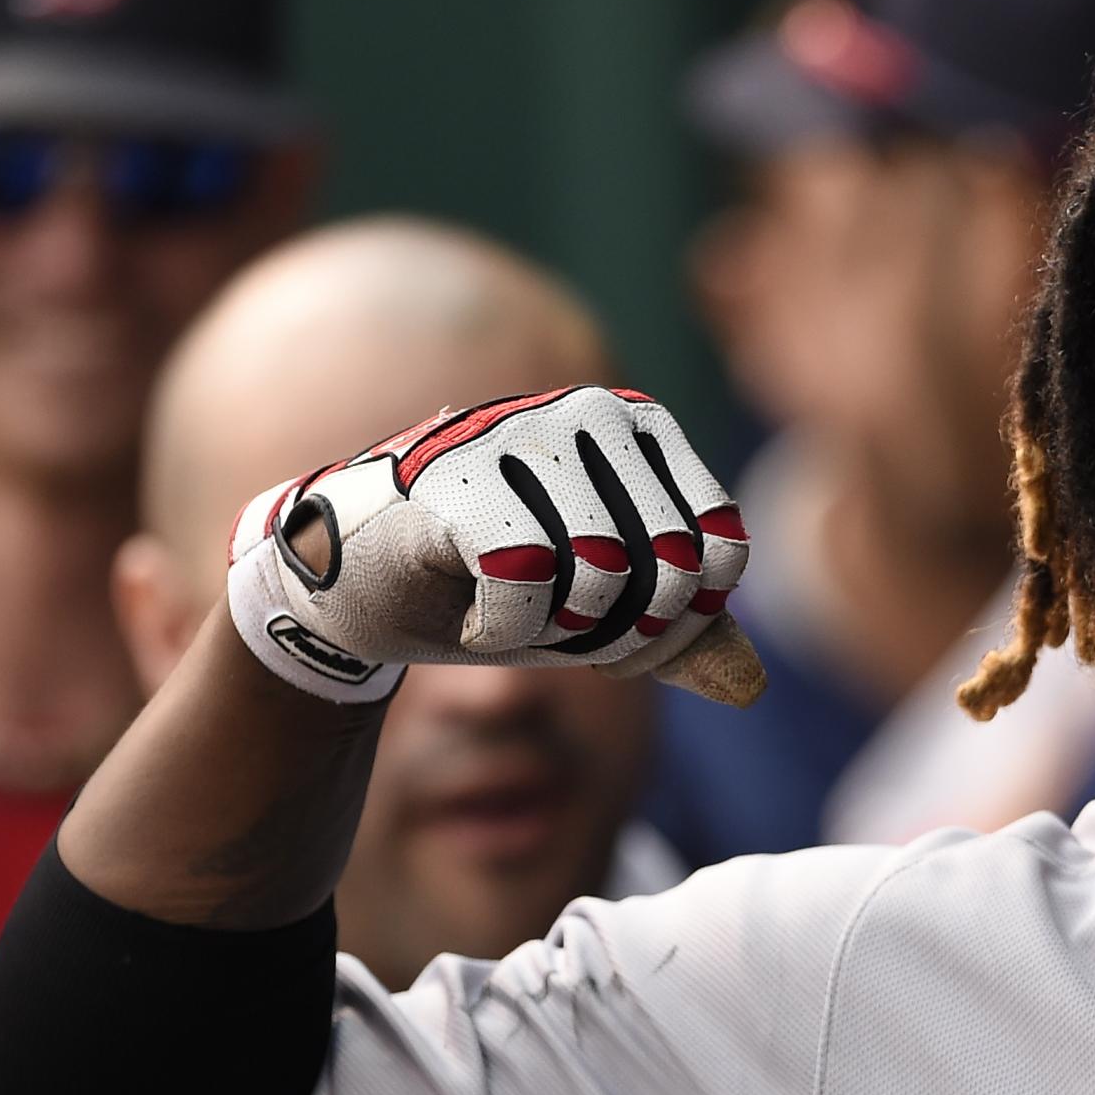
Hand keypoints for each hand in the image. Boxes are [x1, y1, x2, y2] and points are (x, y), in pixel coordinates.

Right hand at [224, 385, 765, 707]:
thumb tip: (750, 683)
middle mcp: (592, 411)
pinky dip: (504, 632)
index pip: (723, 551)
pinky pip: (528, 584)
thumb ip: (677, 633)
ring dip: (562, 638)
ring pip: (607, 579)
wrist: (344, 578)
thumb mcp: (598, 610)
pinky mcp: (456, 479)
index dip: (685, 625)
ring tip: (514, 621)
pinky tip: (472, 618)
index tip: (623, 641)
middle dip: (626, 640)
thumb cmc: (483, 586)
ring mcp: (521, 433)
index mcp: (641, 427)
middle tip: (561, 639)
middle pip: (674, 572)